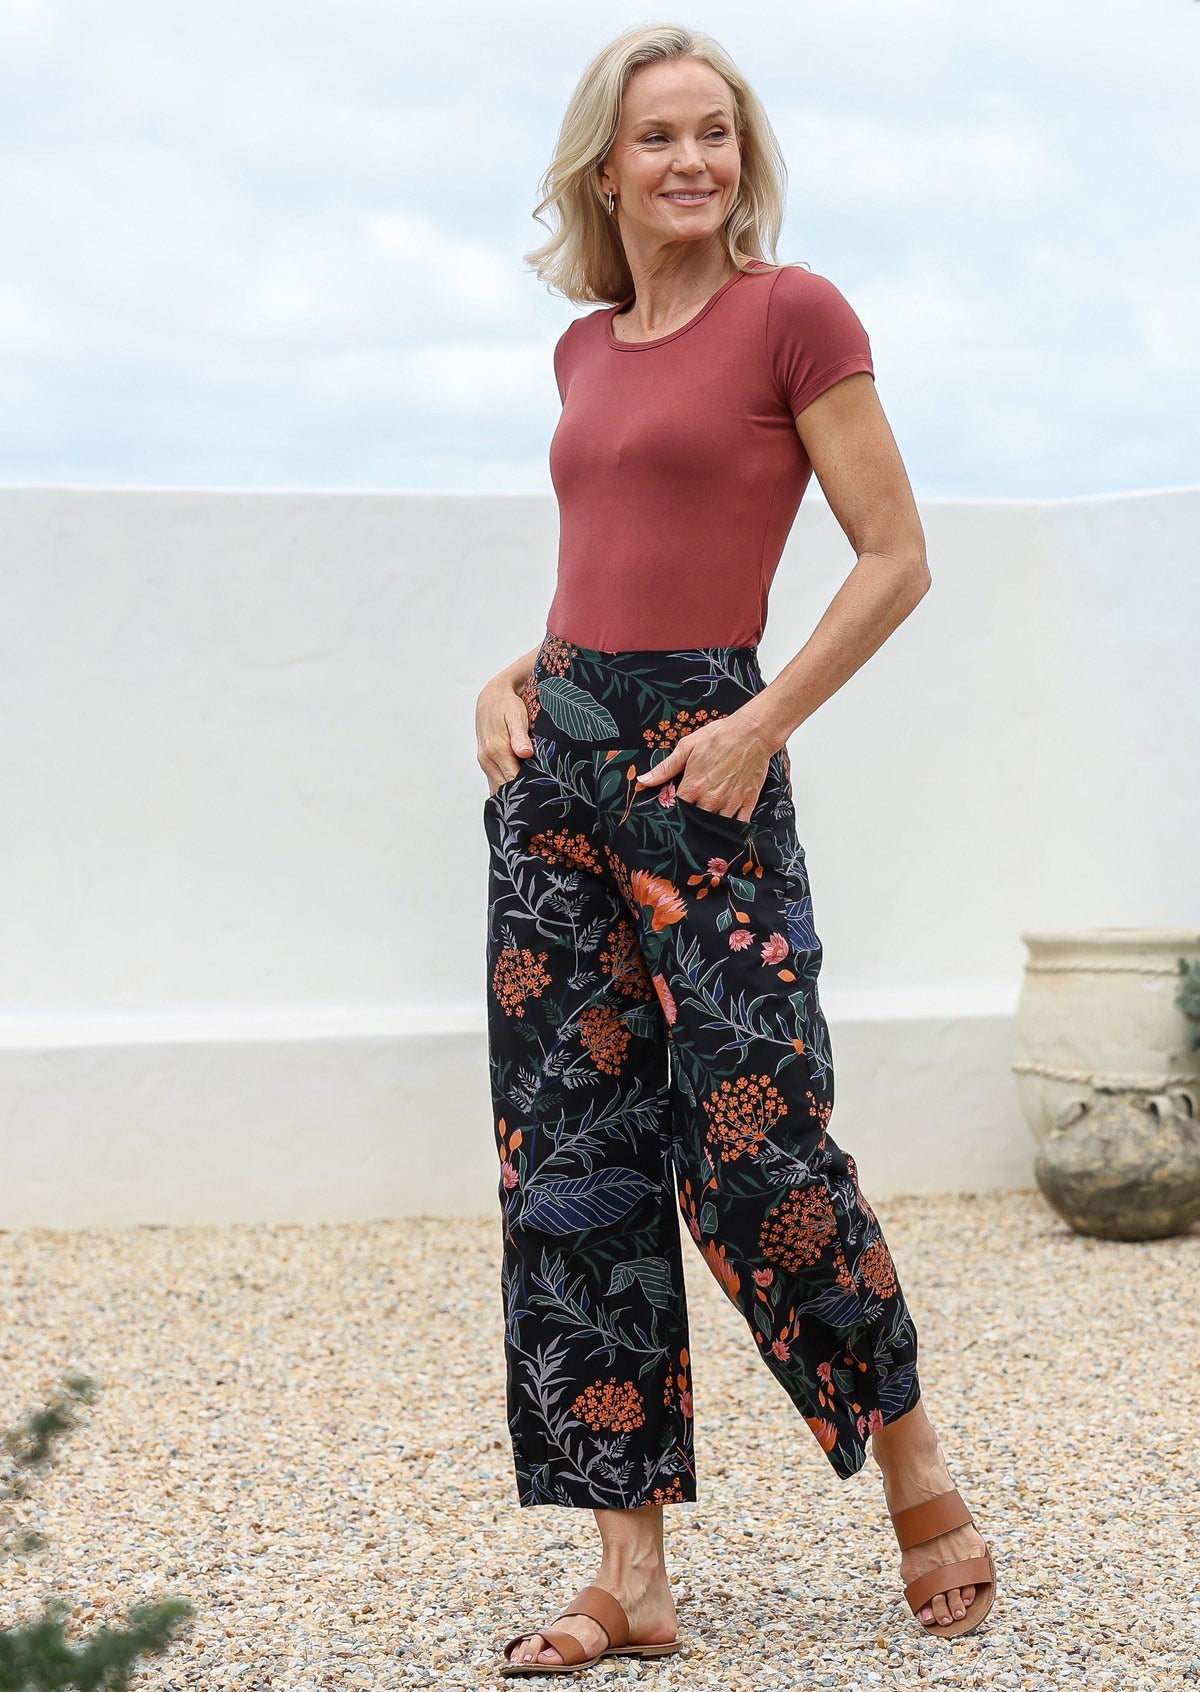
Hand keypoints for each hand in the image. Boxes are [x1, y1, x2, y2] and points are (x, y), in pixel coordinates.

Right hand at [476, 671, 533, 796]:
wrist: (491, 697)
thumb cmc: (507, 705)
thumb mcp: (516, 716)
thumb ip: (520, 736)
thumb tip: (526, 753)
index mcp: (496, 750)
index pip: (513, 780)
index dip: (528, 788)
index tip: (544, 792)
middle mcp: (487, 759)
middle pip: (506, 787)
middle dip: (523, 793)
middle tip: (543, 798)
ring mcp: (485, 763)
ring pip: (499, 787)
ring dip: (514, 792)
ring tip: (534, 797)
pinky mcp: (486, 763)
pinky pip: (496, 782)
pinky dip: (507, 788)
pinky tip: (521, 790)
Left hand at [635, 716, 773, 822]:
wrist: (752, 732)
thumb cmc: (719, 736)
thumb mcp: (687, 747)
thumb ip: (665, 768)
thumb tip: (643, 781)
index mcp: (693, 786)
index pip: (676, 809)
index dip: (673, 811)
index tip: (673, 809)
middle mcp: (711, 799)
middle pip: (695, 821)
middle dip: (691, 820)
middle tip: (690, 816)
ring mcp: (730, 803)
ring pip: (716, 826)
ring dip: (710, 825)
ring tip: (707, 821)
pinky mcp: (747, 803)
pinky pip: (739, 825)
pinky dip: (733, 830)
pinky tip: (727, 830)